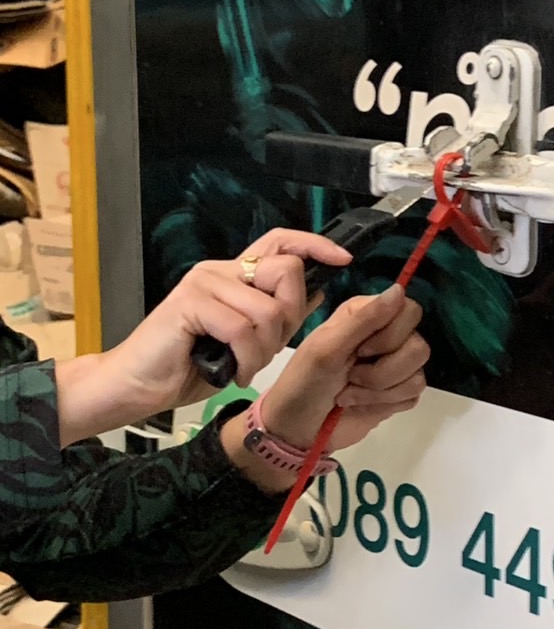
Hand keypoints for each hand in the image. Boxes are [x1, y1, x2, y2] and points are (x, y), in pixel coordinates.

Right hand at [100, 229, 352, 418]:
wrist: (135, 386)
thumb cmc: (187, 366)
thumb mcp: (246, 342)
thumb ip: (275, 316)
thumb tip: (316, 291)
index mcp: (233, 275)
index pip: (281, 242)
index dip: (315, 245)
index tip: (343, 260)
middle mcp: (220, 271)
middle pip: (286, 271)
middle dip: (290, 316)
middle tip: (268, 348)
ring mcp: (204, 283)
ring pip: (267, 309)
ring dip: (264, 350)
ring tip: (243, 365)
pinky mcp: (190, 303)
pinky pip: (242, 329)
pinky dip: (246, 360)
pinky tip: (232, 372)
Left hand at [262, 286, 428, 453]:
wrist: (298, 429)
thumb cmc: (304, 383)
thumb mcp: (327, 348)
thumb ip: (364, 319)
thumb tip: (399, 289)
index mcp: (366, 315)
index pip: (409, 310)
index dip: (392, 334)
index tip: (362, 350)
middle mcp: (385, 335)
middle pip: (419, 345)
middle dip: (383, 370)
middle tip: (351, 375)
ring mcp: (395, 365)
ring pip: (418, 373)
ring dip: (380, 389)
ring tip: (350, 391)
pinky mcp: (399, 393)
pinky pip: (414, 394)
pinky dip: (385, 403)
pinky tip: (361, 404)